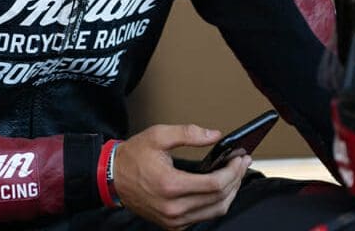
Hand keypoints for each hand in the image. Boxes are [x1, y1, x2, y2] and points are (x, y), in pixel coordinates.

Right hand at [113, 124, 250, 229]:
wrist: (112, 177)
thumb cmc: (133, 157)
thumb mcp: (158, 135)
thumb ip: (188, 133)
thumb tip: (214, 135)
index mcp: (170, 185)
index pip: (215, 184)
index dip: (232, 171)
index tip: (239, 159)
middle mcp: (173, 207)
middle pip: (219, 198)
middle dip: (236, 179)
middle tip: (242, 163)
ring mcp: (173, 219)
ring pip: (215, 211)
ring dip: (230, 193)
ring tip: (235, 175)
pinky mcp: (172, 224)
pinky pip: (203, 217)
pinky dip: (216, 204)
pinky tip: (219, 189)